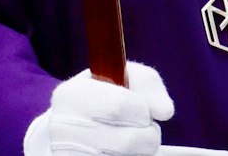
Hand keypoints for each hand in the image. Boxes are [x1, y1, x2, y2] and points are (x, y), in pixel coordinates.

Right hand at [23, 63, 173, 155]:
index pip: (118, 107)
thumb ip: (148, 84)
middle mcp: (62, 128)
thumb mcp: (124, 78)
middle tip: (142, 128)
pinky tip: (121, 152)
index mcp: (70, 96)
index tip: (142, 110)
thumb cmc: (105, 96)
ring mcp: (70, 154)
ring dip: (140, 151)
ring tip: (131, 139)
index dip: (141, 111)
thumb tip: (164, 111)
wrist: (75, 127)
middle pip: (127, 141)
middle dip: (147, 134)